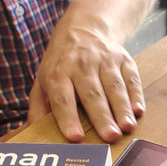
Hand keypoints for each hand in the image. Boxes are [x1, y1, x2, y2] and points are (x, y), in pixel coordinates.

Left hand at [28, 0, 144, 143]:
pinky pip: (131, 78)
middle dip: (102, 116)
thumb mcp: (43, 81)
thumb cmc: (61, 64)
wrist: (85, 28)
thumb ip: (38, 109)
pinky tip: (138, 111)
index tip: (75, 136)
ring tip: (127, 128)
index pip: (62, 97)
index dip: (68, 117)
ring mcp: (104, 60)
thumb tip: (28, 134)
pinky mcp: (123, 59)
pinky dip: (136, 95)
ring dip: (122, 108)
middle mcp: (81, 64)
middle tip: (110, 137)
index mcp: (58, 73)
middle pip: (92, 94)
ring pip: (114, 87)